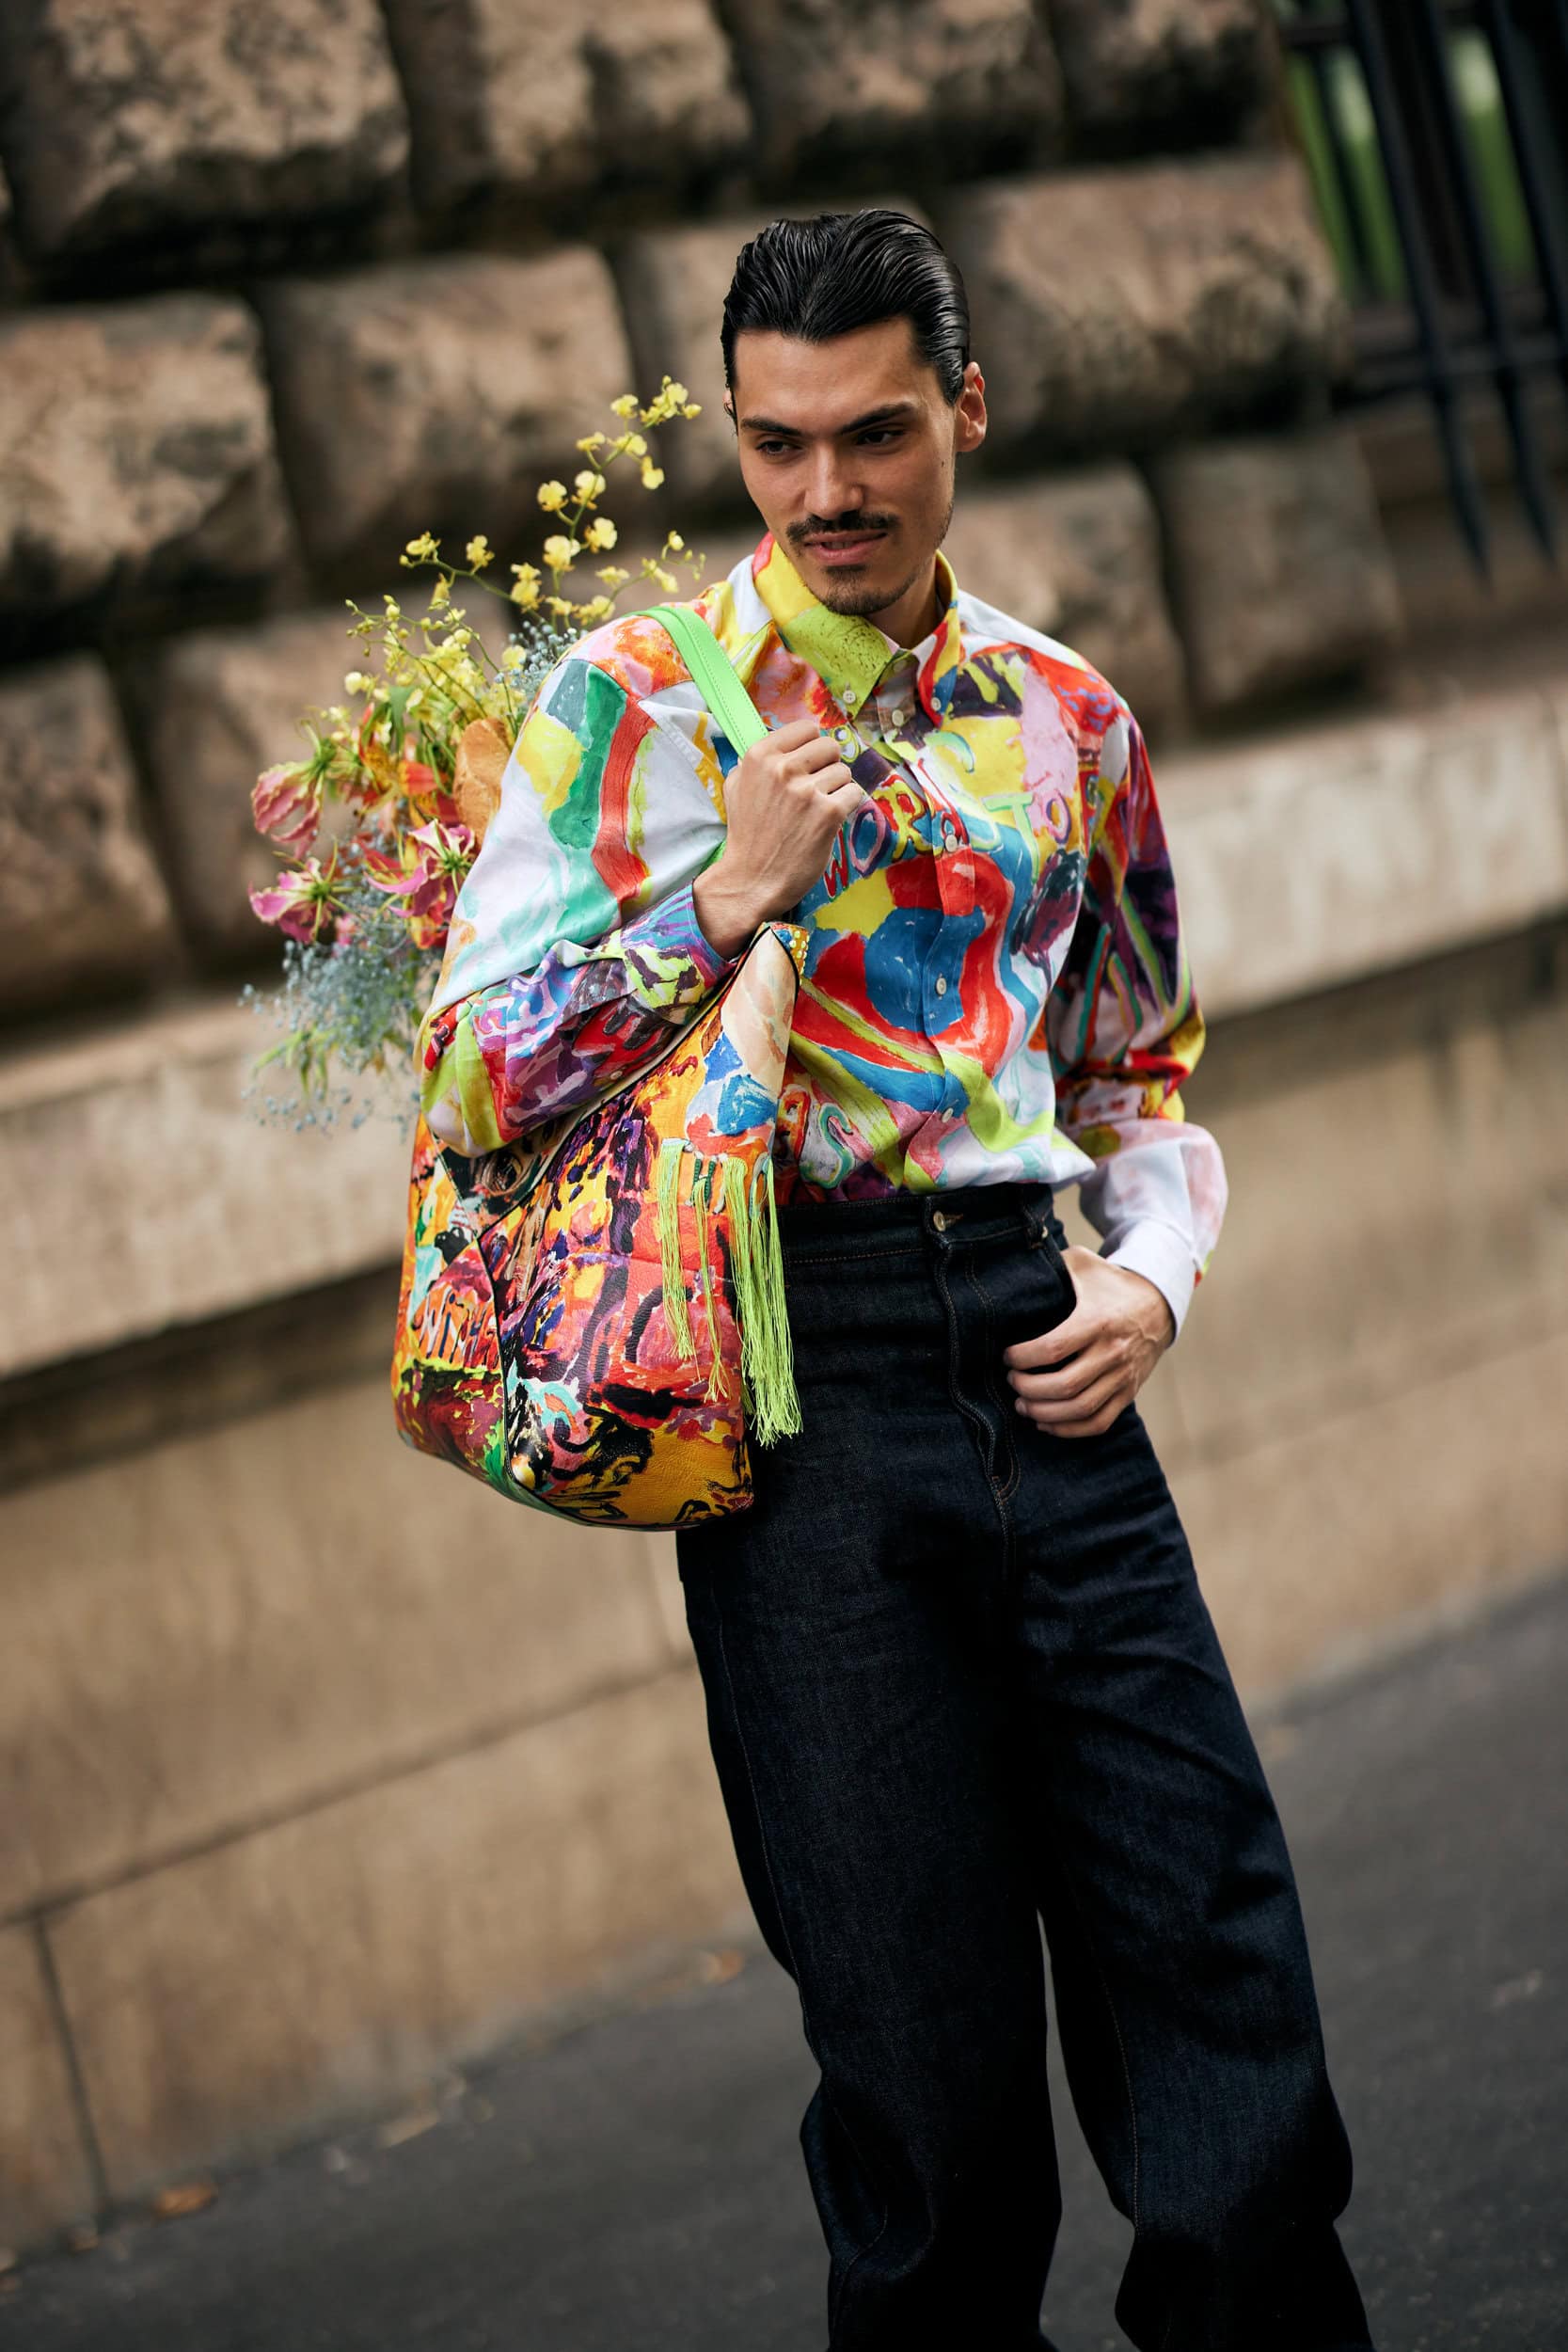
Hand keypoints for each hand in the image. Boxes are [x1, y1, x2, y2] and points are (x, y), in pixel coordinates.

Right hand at [693, 718, 868, 956]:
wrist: (751, 880)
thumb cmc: (746, 835)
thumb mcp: (737, 786)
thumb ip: (759, 762)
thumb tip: (785, 744)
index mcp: (760, 756)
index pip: (807, 728)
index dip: (812, 747)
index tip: (810, 764)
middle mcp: (783, 769)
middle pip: (830, 747)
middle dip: (828, 766)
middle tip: (817, 789)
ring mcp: (807, 791)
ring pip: (844, 772)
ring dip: (836, 790)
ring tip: (817, 811)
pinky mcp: (829, 813)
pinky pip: (854, 794)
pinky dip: (846, 807)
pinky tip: (828, 822)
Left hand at [1003, 1249, 1174, 1437]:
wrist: (1159, 1303)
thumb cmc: (1111, 1283)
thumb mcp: (1085, 1263)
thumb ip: (1054, 1263)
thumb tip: (1018, 1268)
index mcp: (1098, 1321)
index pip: (1054, 1348)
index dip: (1023, 1357)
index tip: (1007, 1356)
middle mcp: (1113, 1352)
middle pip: (1065, 1385)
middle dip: (1029, 1388)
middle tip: (1011, 1381)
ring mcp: (1123, 1376)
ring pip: (1081, 1408)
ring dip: (1045, 1413)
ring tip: (1022, 1405)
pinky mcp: (1128, 1393)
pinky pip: (1099, 1422)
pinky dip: (1069, 1429)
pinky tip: (1046, 1423)